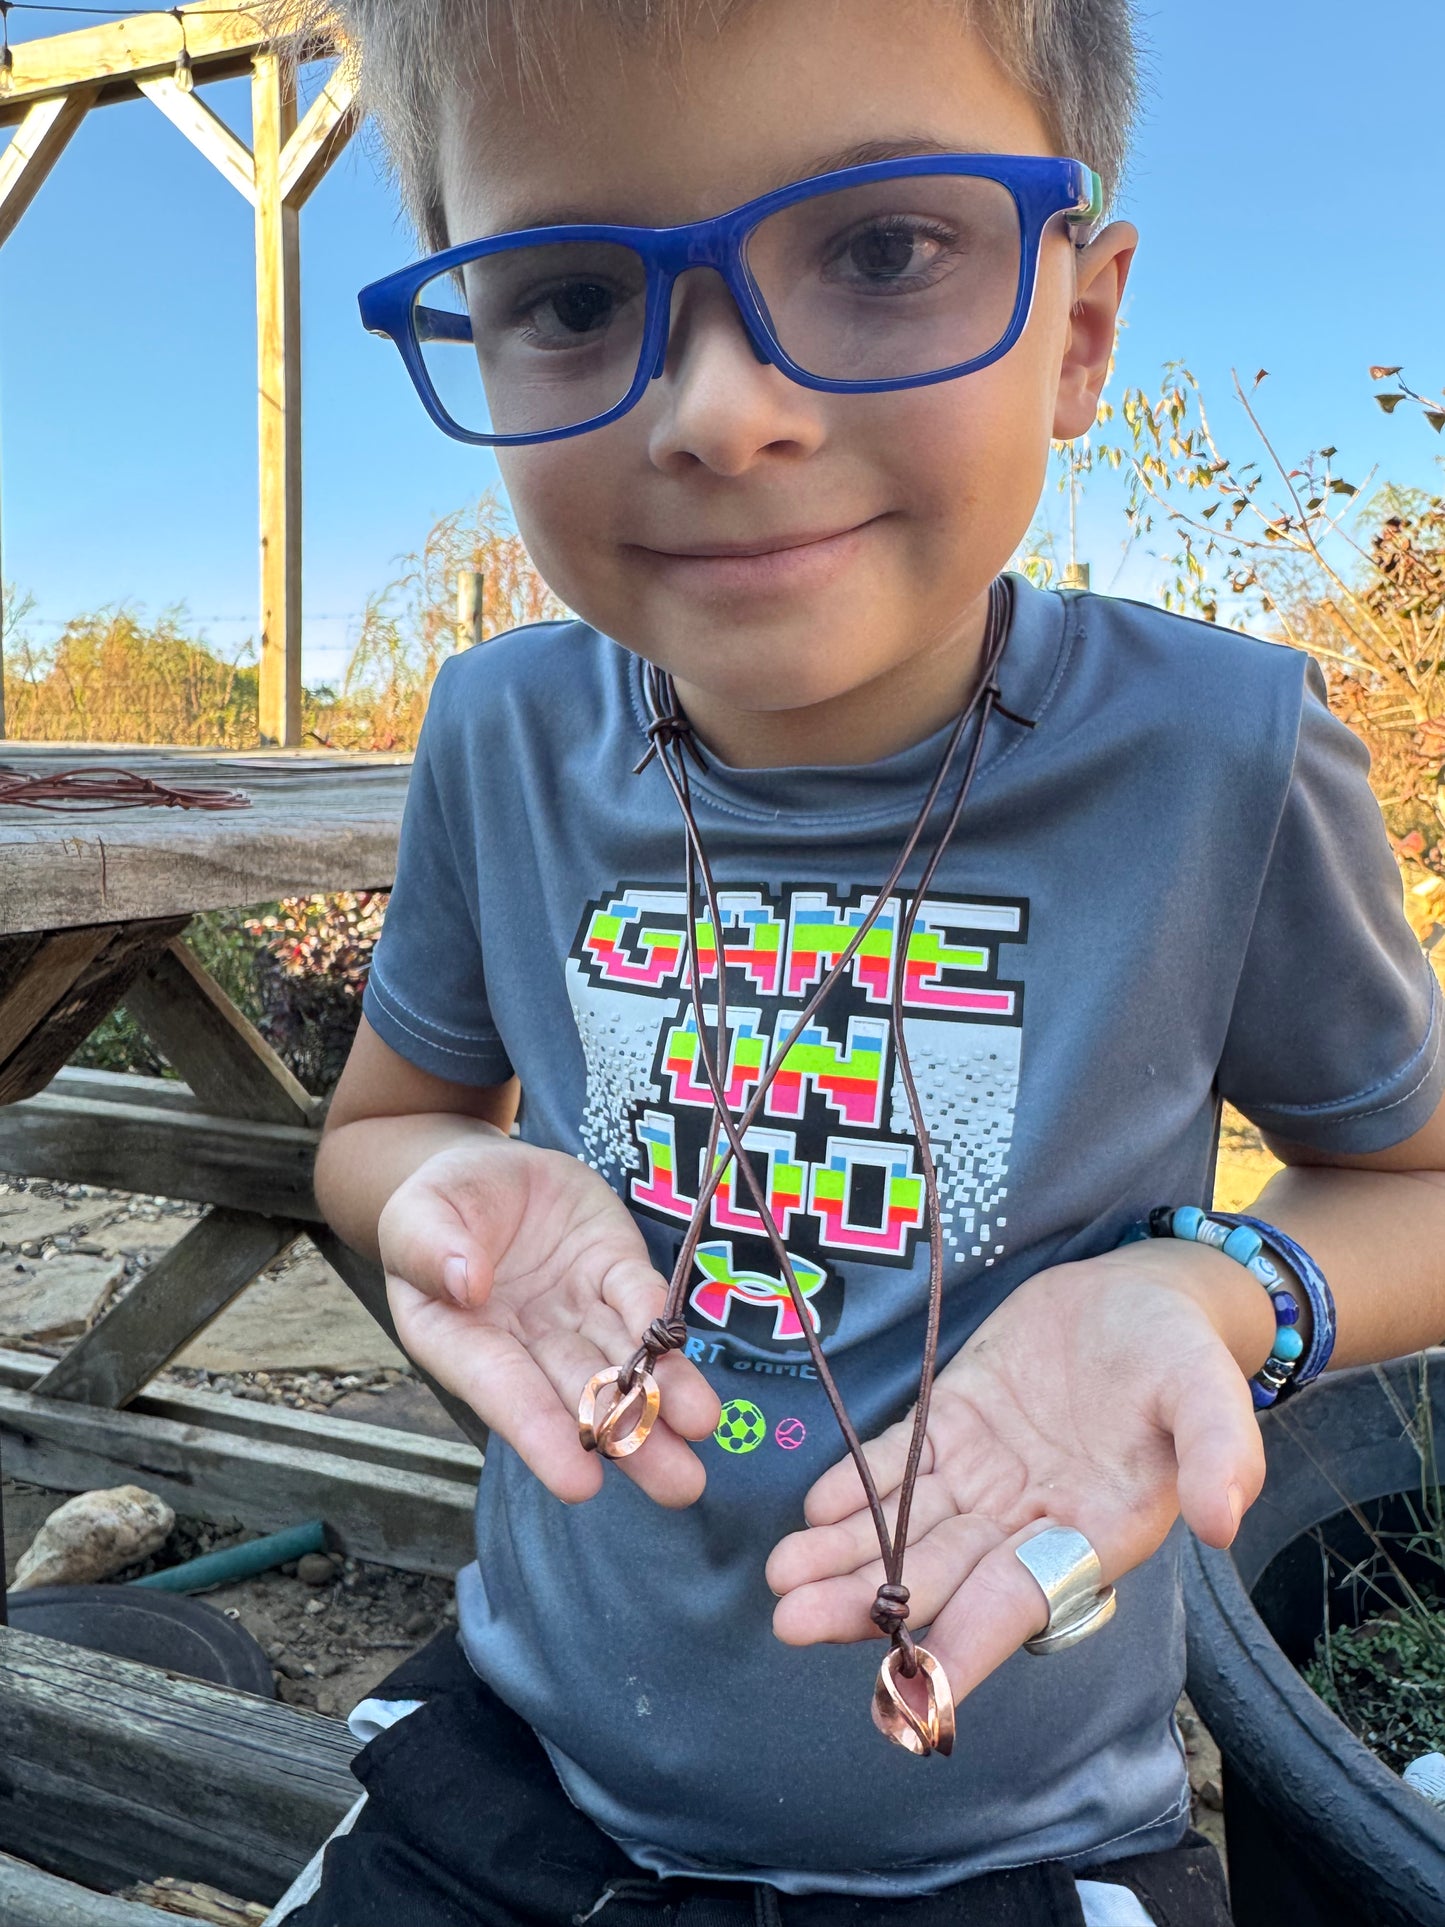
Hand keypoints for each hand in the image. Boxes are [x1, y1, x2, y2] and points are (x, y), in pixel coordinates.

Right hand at [378, 1136, 720, 1505]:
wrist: (486, 1173)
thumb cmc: (437, 1206)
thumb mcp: (416, 1215)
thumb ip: (429, 1246)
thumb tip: (465, 1283)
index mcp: (462, 1340)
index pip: (503, 1390)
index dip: (540, 1434)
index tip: (580, 1482)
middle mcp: (526, 1341)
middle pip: (578, 1393)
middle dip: (628, 1437)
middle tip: (680, 1486)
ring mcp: (576, 1309)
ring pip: (621, 1358)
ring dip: (665, 1395)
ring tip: (703, 1426)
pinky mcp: (613, 1270)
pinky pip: (637, 1296)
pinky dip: (660, 1323)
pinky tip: (685, 1352)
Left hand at [764, 1243, 1269, 1701]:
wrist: (1145, 1293)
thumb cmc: (1182, 1353)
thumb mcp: (1210, 1390)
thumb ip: (1220, 1453)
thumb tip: (1222, 1521)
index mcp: (1093, 1536)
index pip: (1018, 1603)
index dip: (966, 1646)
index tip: (911, 1691)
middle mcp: (1030, 1522)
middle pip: (941, 1576)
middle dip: (868, 1605)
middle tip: (792, 1623)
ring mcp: (987, 1475)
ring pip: (907, 1529)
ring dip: (844, 1556)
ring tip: (781, 1580)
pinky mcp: (956, 1425)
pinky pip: (900, 1463)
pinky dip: (857, 1487)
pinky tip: (812, 1509)